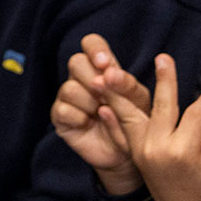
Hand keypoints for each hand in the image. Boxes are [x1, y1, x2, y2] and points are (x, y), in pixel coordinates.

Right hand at [51, 34, 142, 194]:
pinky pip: (62, 110)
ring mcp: (70, 98)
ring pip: (68, 87)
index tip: (104, 63)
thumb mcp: (139, 103)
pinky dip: (79, 117)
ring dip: (88, 101)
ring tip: (101, 114)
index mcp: (104, 70)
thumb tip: (109, 72)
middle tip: (104, 94)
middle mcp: (83, 80)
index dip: (94, 49)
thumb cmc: (136, 124)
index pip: (91, 44)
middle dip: (91, 77)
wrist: (128, 156)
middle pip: (76, 62)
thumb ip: (127, 85)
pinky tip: (89, 124)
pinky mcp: (61, 118)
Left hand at [101, 53, 200, 200]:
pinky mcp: (135, 154)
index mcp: (183, 152)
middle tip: (163, 57)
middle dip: (164, 81)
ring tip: (111, 70)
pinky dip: (114, 115)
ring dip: (123, 92)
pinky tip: (104, 100)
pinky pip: (121, 130)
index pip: (195, 116)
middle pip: (161, 107)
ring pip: (132, 114)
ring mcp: (142, 151)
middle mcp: (158, 148)